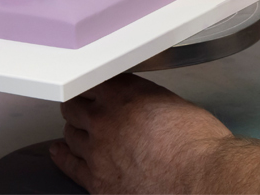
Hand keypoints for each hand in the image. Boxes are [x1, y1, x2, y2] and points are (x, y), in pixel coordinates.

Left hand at [50, 74, 231, 193]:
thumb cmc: (196, 144)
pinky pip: (69, 165)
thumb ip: (145, 98)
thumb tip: (140, 103)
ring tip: (75, 128)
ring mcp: (96, 150)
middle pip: (75, 105)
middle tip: (82, 106)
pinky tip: (59, 152)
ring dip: (74, 129)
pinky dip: (62, 156)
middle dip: (79, 105)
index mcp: (124, 92)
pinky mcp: (96, 180)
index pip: (93, 80)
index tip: (94, 88)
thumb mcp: (171, 103)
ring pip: (70, 133)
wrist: (200, 180)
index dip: (94, 84)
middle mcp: (104, 117)